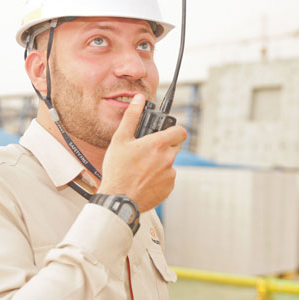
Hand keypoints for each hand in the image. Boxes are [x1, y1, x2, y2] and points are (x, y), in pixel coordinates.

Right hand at [98, 94, 186, 211]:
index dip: (174, 130)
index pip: (180, 131)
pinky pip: (168, 178)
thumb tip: (138, 100)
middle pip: (175, 146)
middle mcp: (168, 159)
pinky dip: (159, 177)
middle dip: (164, 146)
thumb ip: (132, 117)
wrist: (118, 199)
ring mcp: (170, 174)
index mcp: (159, 144)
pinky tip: (144, 179)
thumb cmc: (117, 170)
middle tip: (148, 151)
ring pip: (170, 163)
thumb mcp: (120, 139)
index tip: (166, 133)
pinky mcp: (169, 188)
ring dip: (161, 163)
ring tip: (142, 167)